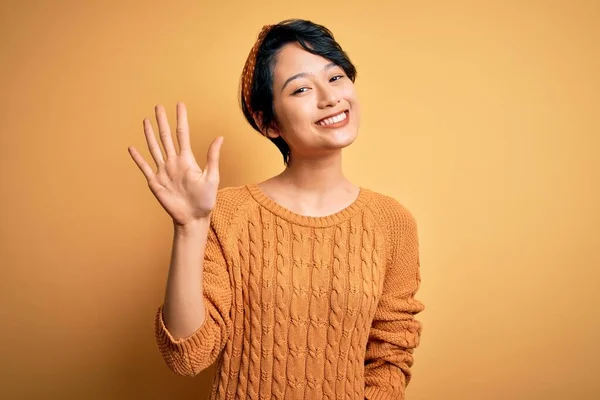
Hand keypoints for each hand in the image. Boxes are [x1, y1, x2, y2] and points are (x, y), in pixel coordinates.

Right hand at [128, 102, 223, 226]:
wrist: (193, 218)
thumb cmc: (205, 200)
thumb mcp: (212, 177)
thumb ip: (212, 157)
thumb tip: (220, 137)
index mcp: (187, 160)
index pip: (182, 134)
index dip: (181, 119)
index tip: (179, 105)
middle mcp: (173, 162)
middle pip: (166, 137)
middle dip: (162, 122)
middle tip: (158, 106)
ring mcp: (163, 171)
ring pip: (154, 148)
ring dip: (149, 134)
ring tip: (146, 120)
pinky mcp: (155, 182)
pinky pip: (145, 168)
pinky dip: (138, 158)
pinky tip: (132, 148)